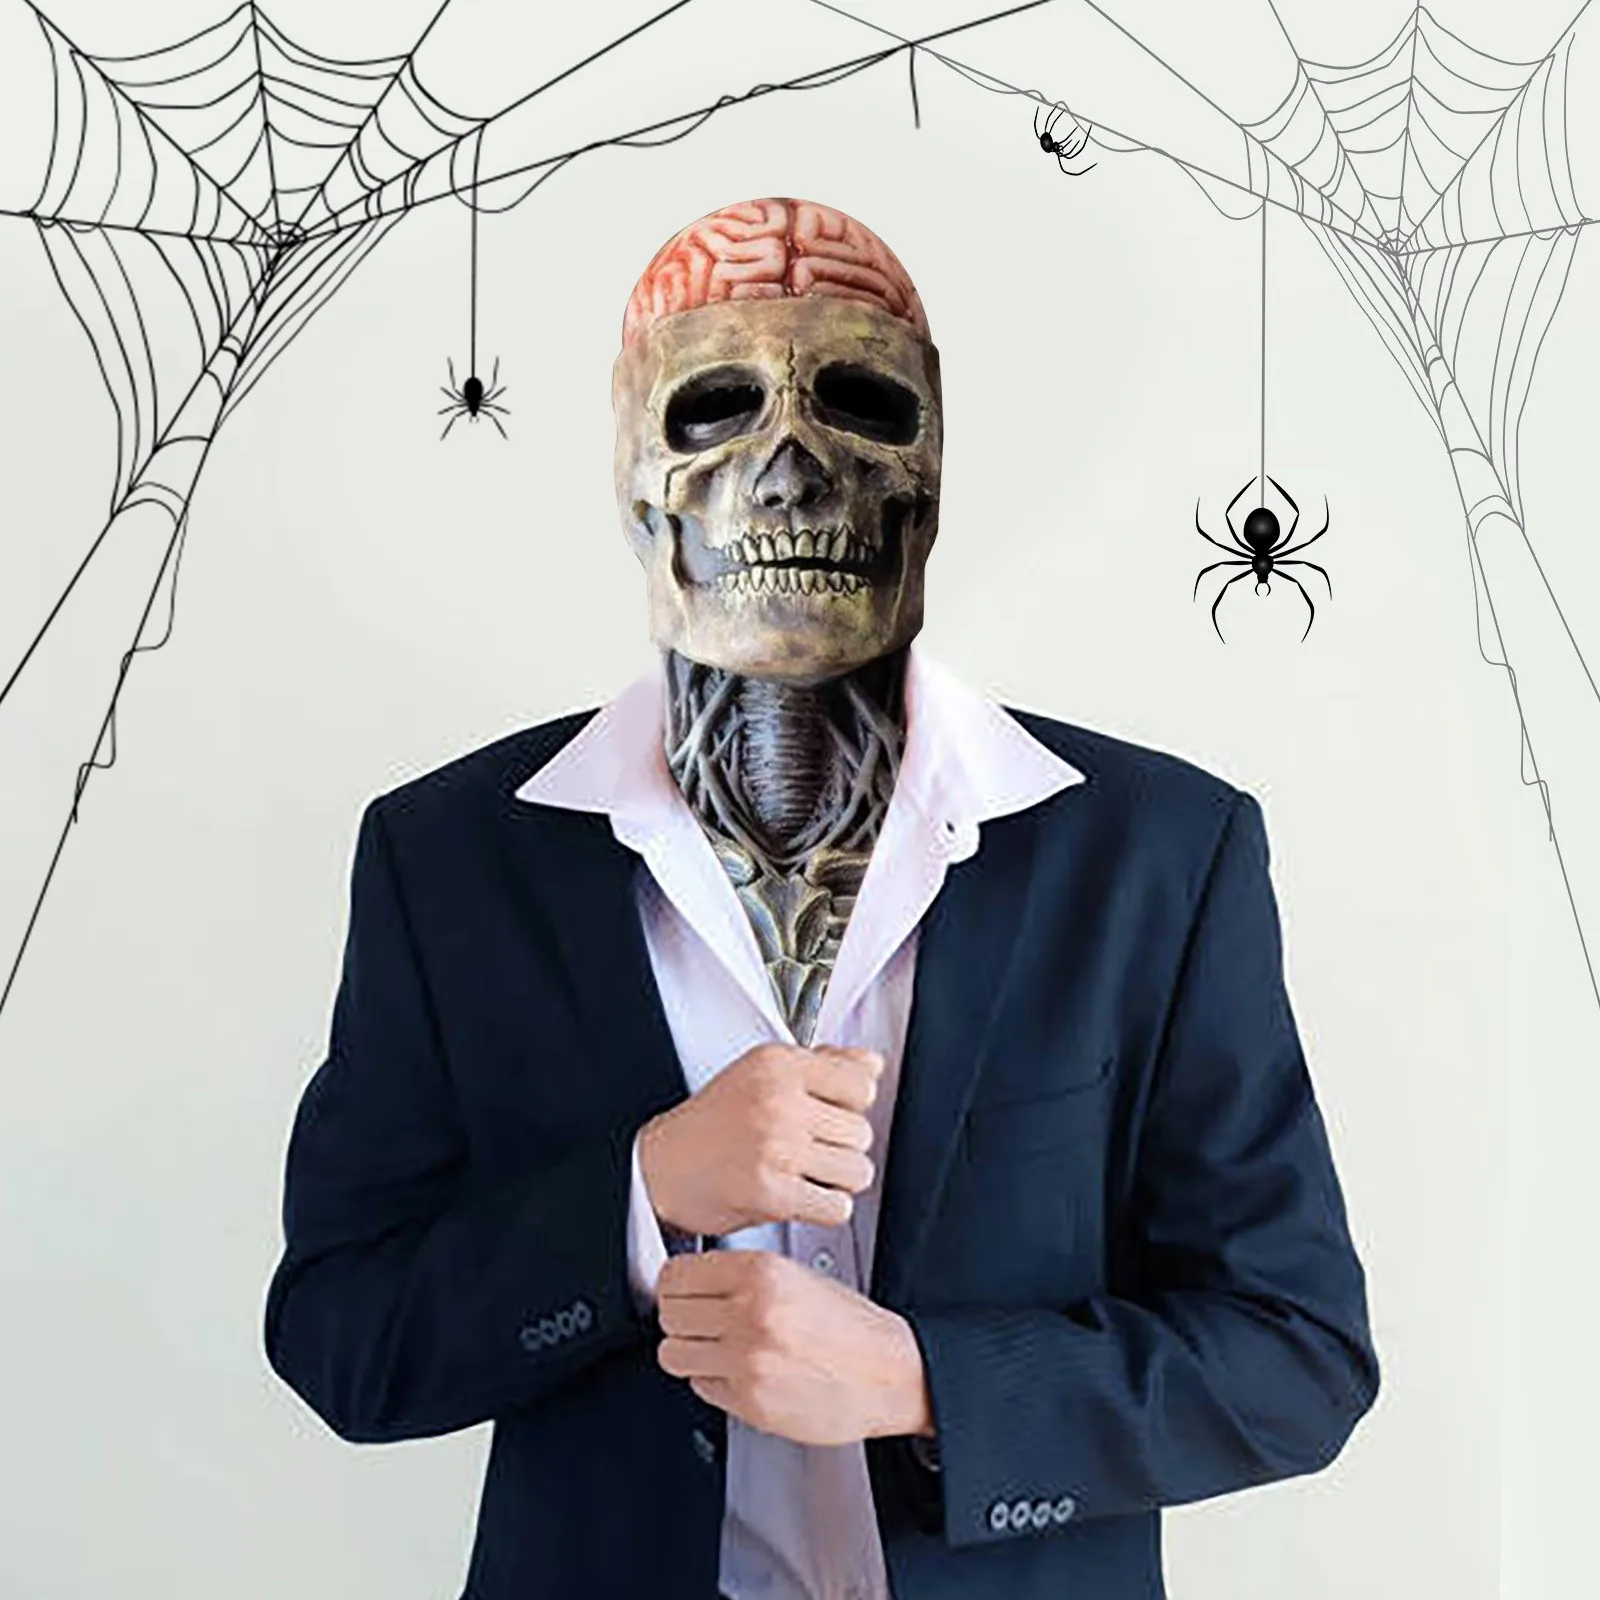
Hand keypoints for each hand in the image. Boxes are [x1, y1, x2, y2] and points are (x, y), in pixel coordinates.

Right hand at [637, 1042, 883, 1236]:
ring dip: (837, 1181)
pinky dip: (823, 1208)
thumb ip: (824, 1065)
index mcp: (779, 1064)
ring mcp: (776, 1146)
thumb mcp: (763, 1074)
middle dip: (841, 1148)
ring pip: (857, 1172)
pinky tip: (799, 1196)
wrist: (661, 1168)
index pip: (863, 1085)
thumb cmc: (713, 1123)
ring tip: (806, 1174)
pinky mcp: (772, 1193)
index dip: (851, 1106)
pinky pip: (836, 1207)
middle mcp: (778, 1100)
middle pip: (862, 1133)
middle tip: (808, 1150)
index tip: (828, 1114)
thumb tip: (873, 1064)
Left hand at [655, 1248, 932, 1446]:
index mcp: (762, 1273)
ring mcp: (747, 1360)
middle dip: (680, 1319)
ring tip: (715, 1349)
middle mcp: (751, 1313)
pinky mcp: (750, 1402)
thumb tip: (693, 1283)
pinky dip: (713, 1381)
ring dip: (690, 1352)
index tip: (681, 1291)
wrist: (890, 1374)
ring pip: (673, 1354)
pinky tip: (739, 1372)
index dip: (675, 1285)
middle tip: (697, 1322)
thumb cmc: (852, 1328)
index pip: (676, 1275)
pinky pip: (701, 1387)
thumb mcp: (798, 1277)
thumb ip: (744, 1276)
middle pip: (669, 1314)